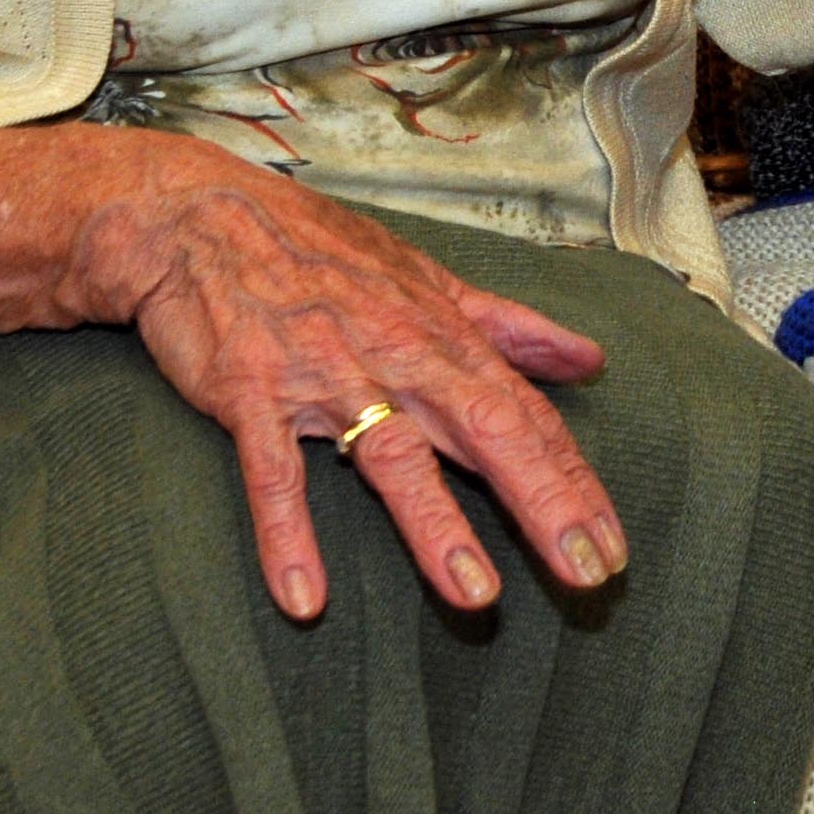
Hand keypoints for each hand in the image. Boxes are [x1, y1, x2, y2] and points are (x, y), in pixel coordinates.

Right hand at [71, 139, 629, 623]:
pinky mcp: (250, 394)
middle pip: (486, 432)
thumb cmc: (321, 252)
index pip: (526, 414)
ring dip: (435, 527)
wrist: (199, 216)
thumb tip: (590, 359)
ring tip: (477, 597)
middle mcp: (397, 356)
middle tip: (588, 575)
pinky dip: (287, 533)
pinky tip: (305, 598)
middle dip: (542, 503)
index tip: (614, 545)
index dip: (574, 479)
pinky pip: (273, 473)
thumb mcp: (426, 279)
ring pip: (392, 456)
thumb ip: (508, 327)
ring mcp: (324, 375)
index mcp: (443, 336)